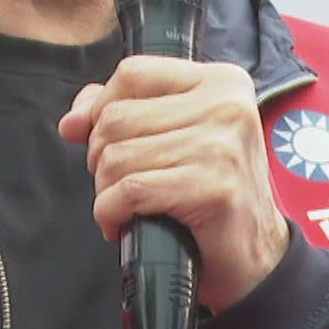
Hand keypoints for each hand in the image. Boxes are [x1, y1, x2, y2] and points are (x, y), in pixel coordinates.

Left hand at [58, 56, 290, 312]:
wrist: (256, 255)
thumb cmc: (210, 192)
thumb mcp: (175, 136)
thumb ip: (124, 111)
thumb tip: (72, 121)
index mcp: (221, 81)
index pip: (133, 73)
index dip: (101, 107)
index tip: (98, 139)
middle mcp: (226, 105)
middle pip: (117, 117)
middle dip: (100, 157)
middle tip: (120, 185)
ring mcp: (222, 146)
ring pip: (117, 156)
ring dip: (105, 191)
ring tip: (124, 207)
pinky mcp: (213, 188)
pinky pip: (130, 190)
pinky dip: (111, 211)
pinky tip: (122, 223)